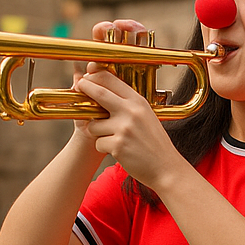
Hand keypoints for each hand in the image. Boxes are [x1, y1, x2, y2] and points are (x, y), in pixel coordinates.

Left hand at [70, 21, 185, 189]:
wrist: (166, 168)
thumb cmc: (154, 143)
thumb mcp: (145, 116)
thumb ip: (127, 104)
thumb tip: (102, 90)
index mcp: (138, 102)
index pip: (111, 79)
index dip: (95, 76)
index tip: (87, 77)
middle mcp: (131, 112)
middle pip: (99, 92)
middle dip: (84, 87)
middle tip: (78, 87)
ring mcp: (124, 128)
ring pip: (94, 124)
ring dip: (97, 132)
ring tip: (113, 139)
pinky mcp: (118, 145)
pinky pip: (98, 143)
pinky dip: (104, 148)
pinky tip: (119, 151)